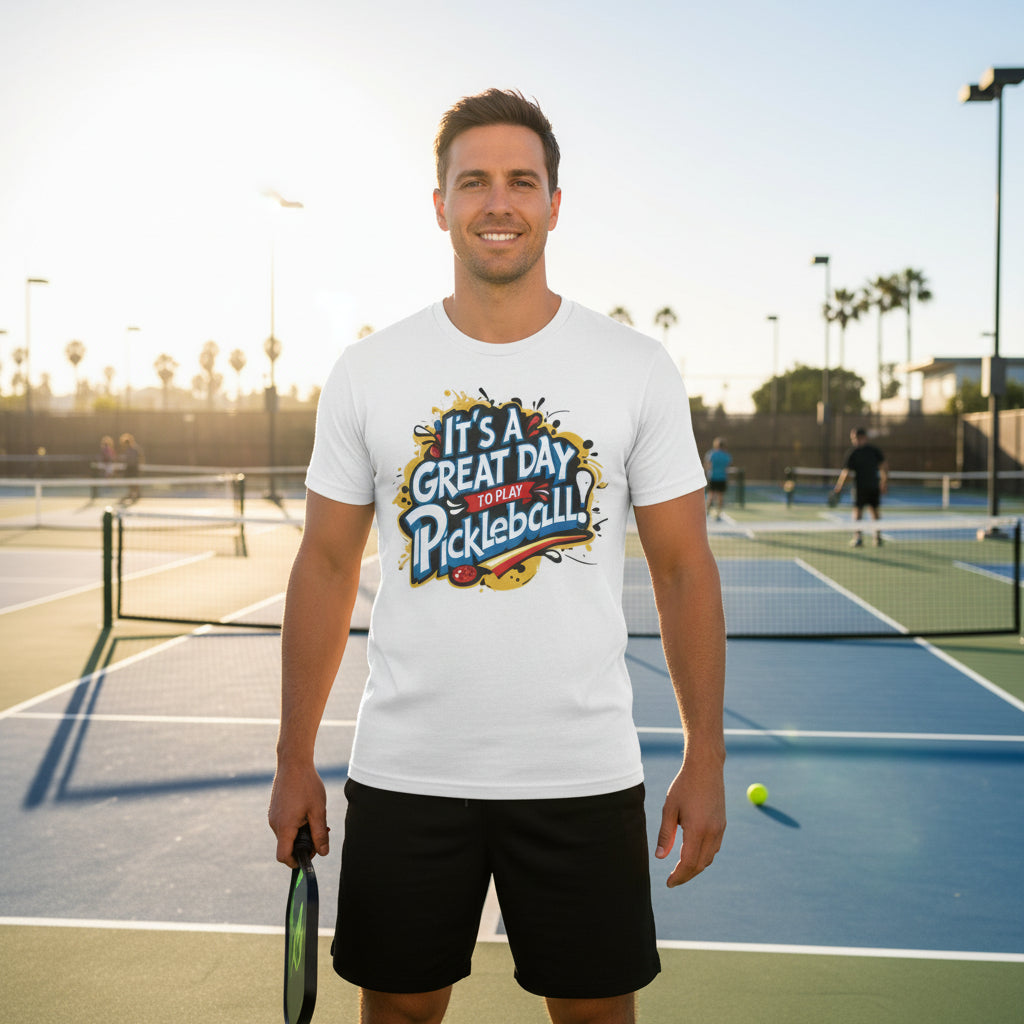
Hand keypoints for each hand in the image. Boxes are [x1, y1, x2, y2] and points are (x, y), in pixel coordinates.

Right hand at [268, 761, 329, 867]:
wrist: (293, 762)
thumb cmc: (307, 785)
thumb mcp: (318, 810)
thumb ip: (320, 834)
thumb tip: (323, 853)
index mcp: (284, 827)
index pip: (284, 856)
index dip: (296, 861)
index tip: (310, 856)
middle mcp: (274, 824)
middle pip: (287, 846)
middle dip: (303, 845)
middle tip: (321, 833)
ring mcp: (272, 816)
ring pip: (286, 834)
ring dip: (300, 833)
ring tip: (315, 818)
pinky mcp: (274, 809)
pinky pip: (284, 824)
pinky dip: (295, 824)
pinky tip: (306, 810)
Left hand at [655, 758, 725, 887]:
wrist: (706, 767)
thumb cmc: (684, 785)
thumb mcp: (669, 808)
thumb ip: (666, 834)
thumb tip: (660, 857)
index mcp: (697, 830)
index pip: (688, 863)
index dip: (678, 876)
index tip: (668, 883)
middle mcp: (712, 832)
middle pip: (700, 865)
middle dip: (686, 876)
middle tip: (672, 880)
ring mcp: (720, 829)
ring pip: (709, 858)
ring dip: (695, 867)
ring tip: (680, 869)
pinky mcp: (723, 824)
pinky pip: (714, 848)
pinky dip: (703, 856)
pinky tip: (693, 853)